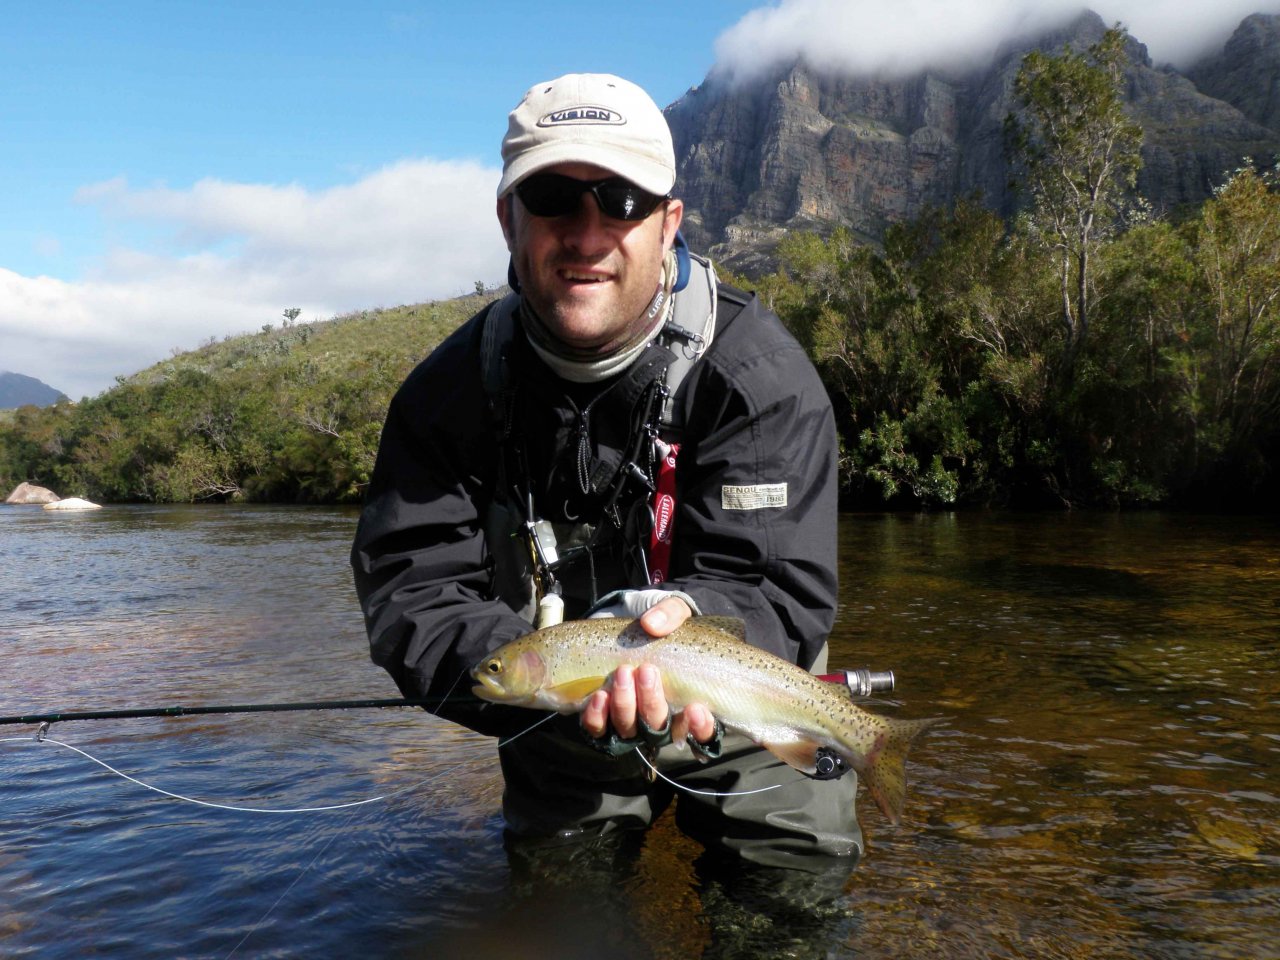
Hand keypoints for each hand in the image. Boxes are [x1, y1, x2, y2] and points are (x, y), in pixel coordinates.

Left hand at [580, 596, 716, 745]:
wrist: (623, 624)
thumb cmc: (659, 624)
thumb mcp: (672, 611)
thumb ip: (670, 613)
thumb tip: (651, 625)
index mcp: (687, 703)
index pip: (703, 732)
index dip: (701, 728)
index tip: (696, 708)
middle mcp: (659, 719)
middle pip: (658, 730)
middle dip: (652, 703)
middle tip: (647, 670)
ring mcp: (629, 722)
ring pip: (629, 731)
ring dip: (625, 705)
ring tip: (622, 673)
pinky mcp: (603, 718)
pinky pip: (599, 730)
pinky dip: (598, 717)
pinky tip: (600, 695)